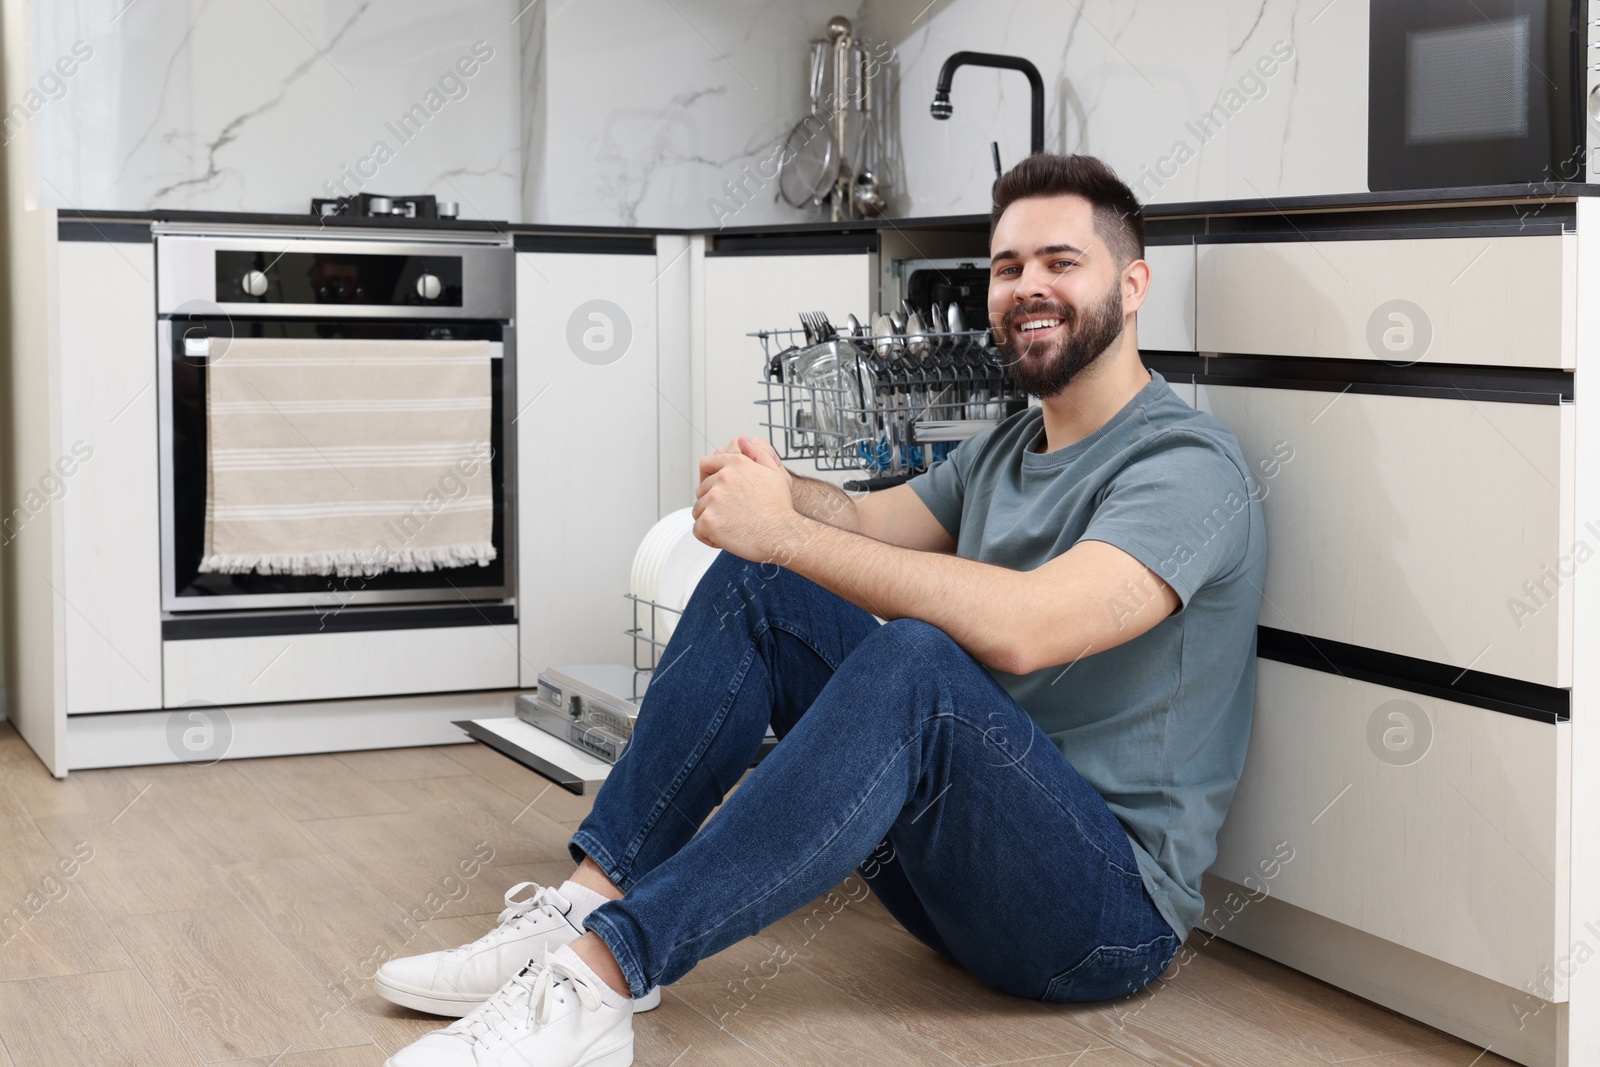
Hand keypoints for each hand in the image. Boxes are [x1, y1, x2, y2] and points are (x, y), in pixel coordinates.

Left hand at [692, 435, 799, 559]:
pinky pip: (698, 530)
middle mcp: (723, 478)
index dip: (708, 479)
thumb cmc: (780, 508)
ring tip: (732, 526)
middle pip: (701, 490)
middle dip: (711, 503)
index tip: (715, 491)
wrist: (783, 534)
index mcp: (736, 464)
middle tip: (732, 514)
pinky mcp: (709, 520)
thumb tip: (741, 439)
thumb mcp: (775, 473)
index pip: (706, 464)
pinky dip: (708, 537)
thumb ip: (757, 453)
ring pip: (698, 510)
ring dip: (711, 520)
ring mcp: (714, 499)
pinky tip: (726, 537)